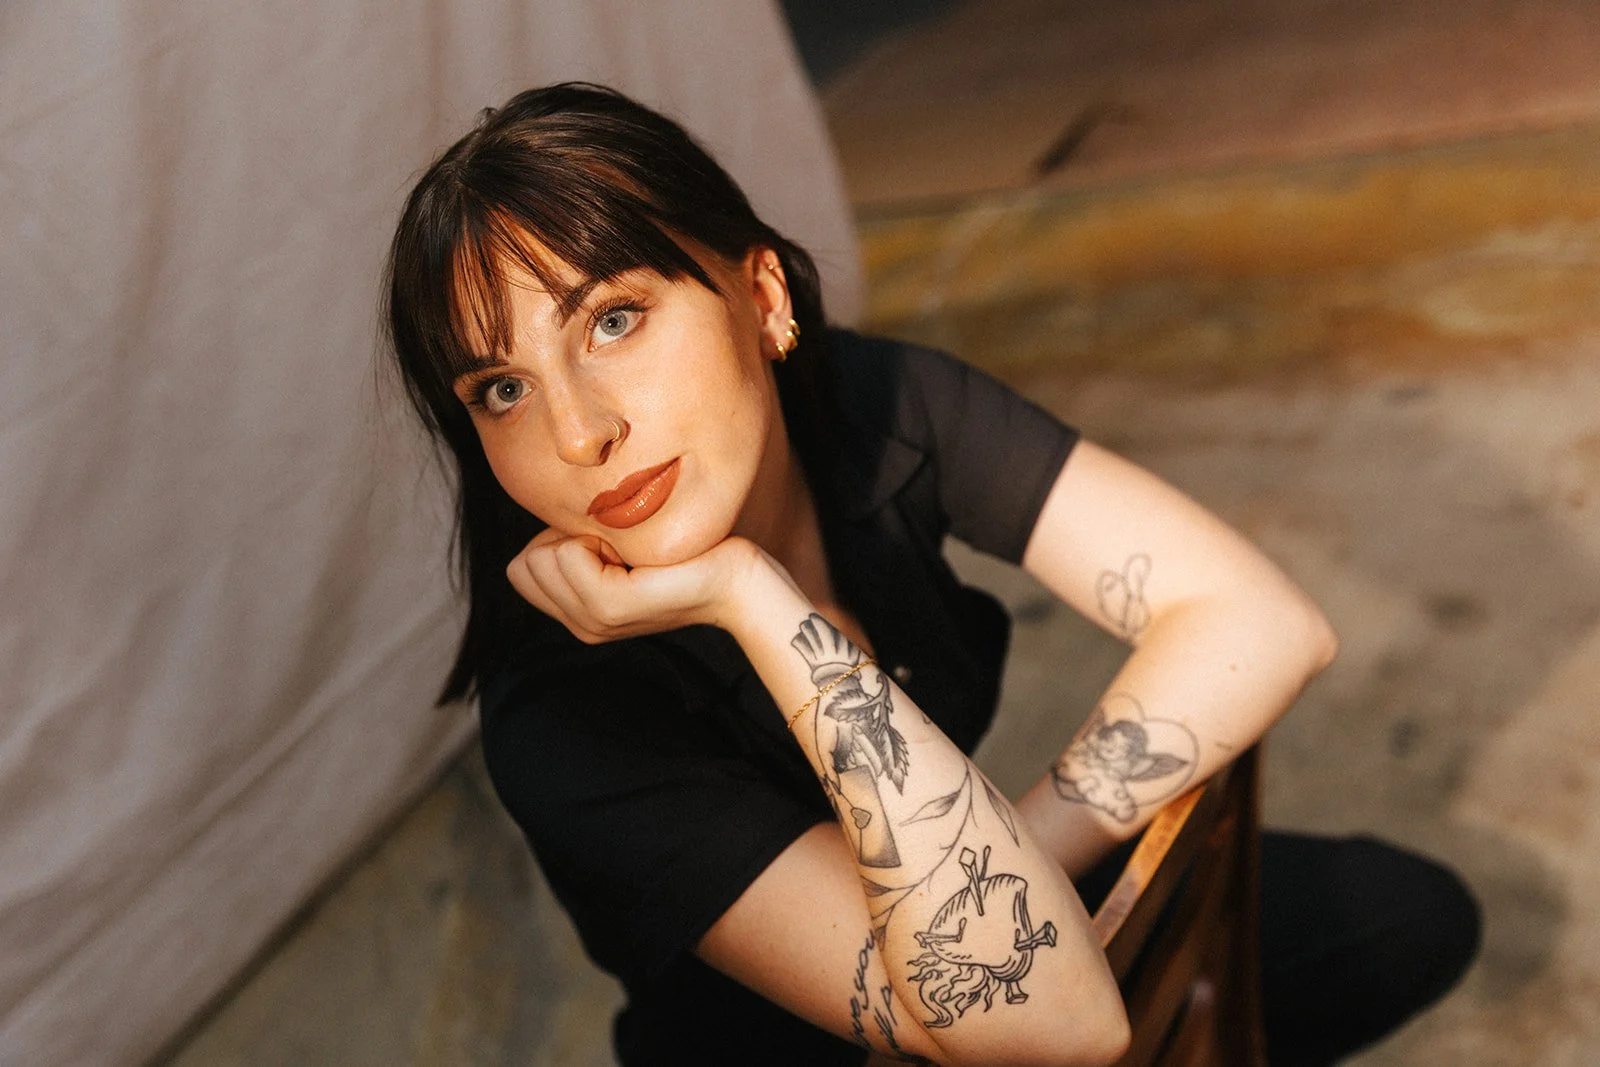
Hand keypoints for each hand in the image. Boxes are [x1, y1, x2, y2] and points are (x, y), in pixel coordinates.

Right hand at [506, 529, 765, 642]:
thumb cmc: (681, 554)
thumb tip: (546, 516)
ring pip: (542, 556)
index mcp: (579, 615)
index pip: (518, 571)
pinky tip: (634, 555)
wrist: (733, 578)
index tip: (606, 545)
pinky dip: (595, 538)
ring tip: (629, 553)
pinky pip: (567, 553)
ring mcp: (595, 621)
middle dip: (566, 539)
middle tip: (621, 549)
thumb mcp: (617, 551)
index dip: (555, 542)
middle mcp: (582, 626)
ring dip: (582, 537)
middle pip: (524, 564)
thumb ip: (577, 546)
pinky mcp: (612, 607)